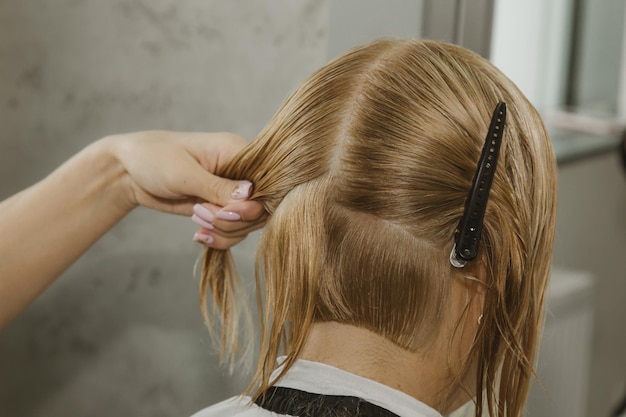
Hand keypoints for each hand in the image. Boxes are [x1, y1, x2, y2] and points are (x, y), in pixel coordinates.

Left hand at [105, 130, 266, 247]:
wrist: (129, 170)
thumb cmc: (155, 158)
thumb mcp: (184, 173)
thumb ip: (218, 187)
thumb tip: (250, 196)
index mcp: (238, 151)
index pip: (266, 183)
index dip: (252, 205)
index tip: (224, 212)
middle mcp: (242, 171)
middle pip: (260, 208)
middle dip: (233, 221)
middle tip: (202, 216)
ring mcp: (232, 192)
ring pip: (248, 223)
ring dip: (224, 230)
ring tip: (198, 222)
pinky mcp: (221, 208)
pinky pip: (234, 230)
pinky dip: (219, 237)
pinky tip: (200, 235)